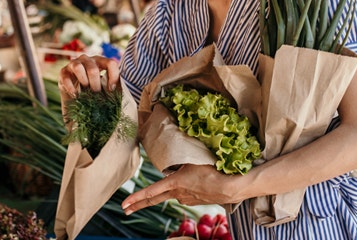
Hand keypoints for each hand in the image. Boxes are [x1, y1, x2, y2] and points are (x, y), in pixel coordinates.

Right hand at [58, 54, 119, 103]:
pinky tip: (76, 95)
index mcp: (100, 61)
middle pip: (93, 68)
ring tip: (86, 90)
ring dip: (83, 81)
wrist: (77, 95)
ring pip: (78, 68)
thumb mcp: (105, 86)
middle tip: (96, 93)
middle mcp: (87, 59)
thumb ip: (113, 85)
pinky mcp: (63, 72)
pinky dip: (71, 87)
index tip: (111, 90)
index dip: (113, 77)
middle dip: (95, 84)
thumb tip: (118, 90)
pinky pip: (66, 77)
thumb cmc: (94, 89)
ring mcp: (74, 63)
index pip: (110, 63)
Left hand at [122, 164, 243, 214]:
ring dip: (172, 188)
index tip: (124, 204)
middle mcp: (179, 193)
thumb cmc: (214, 169)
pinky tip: (198, 182)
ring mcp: (187, 199)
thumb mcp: (195, 157)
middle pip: (155, 199)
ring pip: (174, 193)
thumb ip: (182, 155)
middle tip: (125, 210)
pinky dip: (187, 188)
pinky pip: (186, 194)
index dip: (137, 198)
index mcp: (175, 182)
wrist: (231, 187)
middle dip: (139, 204)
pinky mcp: (196, 201)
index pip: (152, 192)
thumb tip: (176, 146)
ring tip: (187, 177)